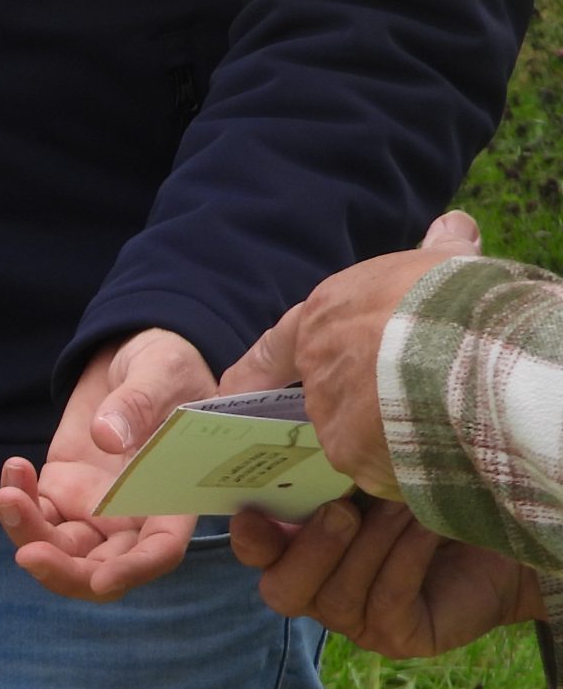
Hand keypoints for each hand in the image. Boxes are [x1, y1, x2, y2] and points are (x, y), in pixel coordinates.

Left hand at [0, 328, 213, 600]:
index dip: (134, 571)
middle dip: (64, 572)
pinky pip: (33, 514)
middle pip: (101, 568)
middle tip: (28, 554)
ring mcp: (94, 509)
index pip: (160, 549)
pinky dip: (16, 500)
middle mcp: (134, 516)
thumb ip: (138, 404)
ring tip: (7, 496)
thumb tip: (107, 437)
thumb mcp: (159, 371)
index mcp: (174, 498)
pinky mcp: (60, 493)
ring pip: (59, 550)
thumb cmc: (165, 366)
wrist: (130, 356)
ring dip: (28, 534)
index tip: (101, 581)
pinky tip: (13, 469)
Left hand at [220, 211, 484, 496]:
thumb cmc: (446, 297)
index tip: (230, 390)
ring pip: (354, 430)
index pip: (277, 347)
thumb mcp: (444, 262)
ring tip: (434, 414)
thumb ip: (440, 250)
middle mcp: (315, 368)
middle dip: (363, 397)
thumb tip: (452, 226)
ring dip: (386, 428)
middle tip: (406, 393)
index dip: (259, 369)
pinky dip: (401, 458)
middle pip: (329, 392)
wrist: (458, 344)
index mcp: (323, 317)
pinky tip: (433, 443)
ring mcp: (327, 413)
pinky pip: (374, 462)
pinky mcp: (348, 451)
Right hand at [230, 496, 540, 657]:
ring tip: (403, 506)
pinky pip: (386, 601)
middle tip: (343, 511)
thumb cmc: (437, 495)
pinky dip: (404, 560)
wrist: (506, 535)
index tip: (251, 514)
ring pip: (337, 597)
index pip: (259, 556)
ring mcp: (358, 621)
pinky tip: (426, 529)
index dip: (250, 541)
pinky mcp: (399, 636)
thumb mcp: (382, 474)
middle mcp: (321, 591)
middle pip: (282, 592)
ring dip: (370, 545)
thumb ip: (336, 466)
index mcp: (304, 550)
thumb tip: (308, 430)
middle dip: (310, 551)